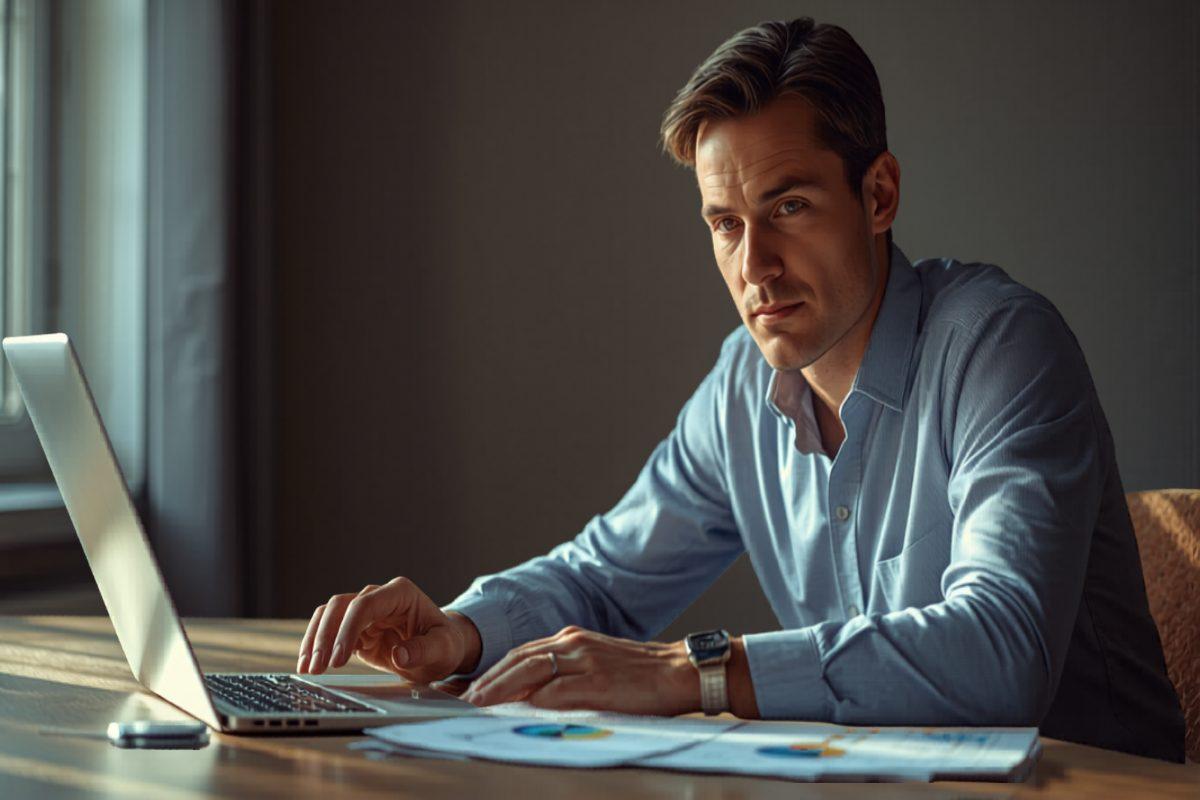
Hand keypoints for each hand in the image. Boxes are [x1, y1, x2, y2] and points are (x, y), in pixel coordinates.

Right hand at [296, 577, 479, 683]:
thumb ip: (424, 650)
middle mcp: (379, 597)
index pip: (365, 604)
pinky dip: (317, 647)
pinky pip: (329, 631)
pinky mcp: (356, 629)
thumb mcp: (443, 649)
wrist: (441, 649)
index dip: (348, 629)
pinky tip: (308, 665)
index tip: (339, 658)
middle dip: (325, 636)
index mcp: (400, 594)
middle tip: (318, 667)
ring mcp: (365, 611)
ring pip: (329, 616)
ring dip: (315, 640)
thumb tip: (400, 655)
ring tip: (308, 669)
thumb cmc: (445, 644)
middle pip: (341, 607)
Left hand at [461, 625, 698, 715]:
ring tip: (477, 704)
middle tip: (462, 699)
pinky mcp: (597, 681)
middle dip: (486, 680)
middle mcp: (572, 643)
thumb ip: (565, 673)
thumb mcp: (595, 662)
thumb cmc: (639, 673)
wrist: (678, 671)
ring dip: (498, 687)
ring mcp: (584, 659)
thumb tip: (530, 695)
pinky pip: (557, 690)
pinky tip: (516, 711)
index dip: (492, 670)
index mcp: (570, 638)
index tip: (468, 687)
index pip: (520, 653)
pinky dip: (532, 700)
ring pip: (529, 670)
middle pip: (517, 658)